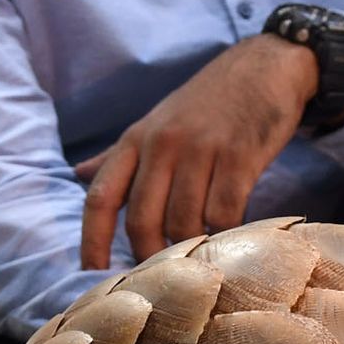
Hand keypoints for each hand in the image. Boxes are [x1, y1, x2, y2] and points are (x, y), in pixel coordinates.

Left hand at [76, 35, 317, 268]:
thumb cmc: (207, 102)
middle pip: (142, 220)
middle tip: (163, 277)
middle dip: (149, 256)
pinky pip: (225, 214)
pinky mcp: (240, 156)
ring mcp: (202, 149)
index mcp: (136, 139)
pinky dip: (226, 235)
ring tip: (201, 258)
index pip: (100, 196)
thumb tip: (79, 174)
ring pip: (184, 222)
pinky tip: (232, 238)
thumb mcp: (155, 122)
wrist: (264, 66)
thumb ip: (118, 154)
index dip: (91, 239)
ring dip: (191, 249)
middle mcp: (162, 144)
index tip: (90, 274)